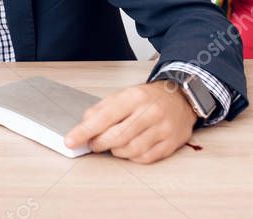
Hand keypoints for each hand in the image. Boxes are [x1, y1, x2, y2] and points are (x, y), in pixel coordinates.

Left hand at [63, 80, 196, 163]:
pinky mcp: (171, 142)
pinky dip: (133, 157)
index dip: (84, 131)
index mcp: (134, 97)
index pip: (104, 117)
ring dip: (116, 151)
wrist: (181, 97)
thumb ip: (102, 108)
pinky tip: (130, 148)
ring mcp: (162, 128)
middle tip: (93, 144)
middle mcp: (150, 112)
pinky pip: (145, 158)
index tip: (70, 141)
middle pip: (117, 136)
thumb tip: (84, 124)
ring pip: (131, 150)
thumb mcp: (124, 94)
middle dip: (99, 143)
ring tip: (113, 144)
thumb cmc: (148, 97)